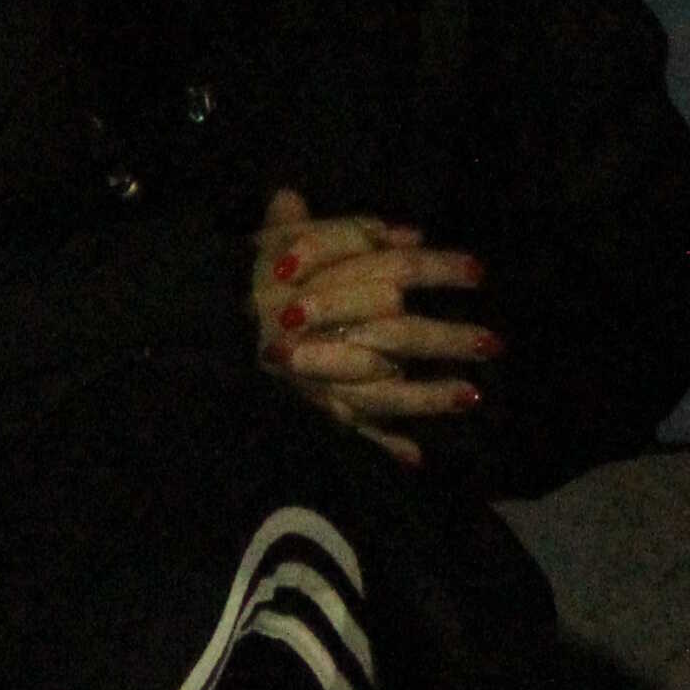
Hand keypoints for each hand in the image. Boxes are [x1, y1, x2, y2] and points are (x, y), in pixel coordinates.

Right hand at [251, 189, 497, 467]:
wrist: (196, 329)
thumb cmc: (248, 279)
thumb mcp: (284, 242)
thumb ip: (342, 233)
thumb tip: (405, 233)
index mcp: (327, 282)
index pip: (394, 269)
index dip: (438, 268)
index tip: (478, 272)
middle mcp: (330, 331)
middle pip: (400, 334)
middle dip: (447, 339)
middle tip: (494, 343)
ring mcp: (321, 378)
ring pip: (384, 390)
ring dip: (428, 397)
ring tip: (473, 396)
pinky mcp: (310, 411)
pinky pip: (351, 431)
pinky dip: (382, 446)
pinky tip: (415, 456)